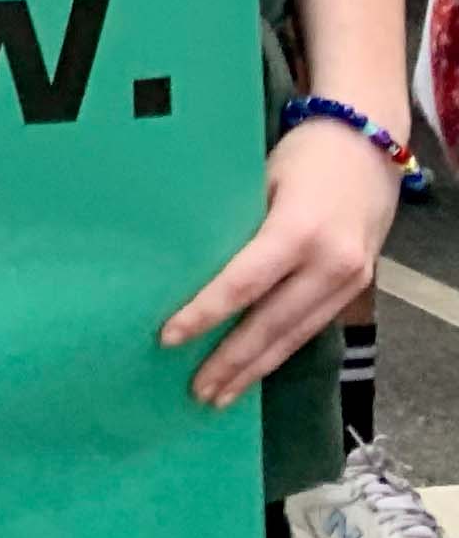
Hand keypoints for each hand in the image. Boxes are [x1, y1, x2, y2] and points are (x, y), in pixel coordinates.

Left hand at [163, 118, 399, 406]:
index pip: (243, 284)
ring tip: (221, 395)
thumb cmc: (303, 154)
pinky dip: (282, 349)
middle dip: (232, 362)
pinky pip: (313, 326)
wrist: (369, 143)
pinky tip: (257, 368)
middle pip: (272, 324)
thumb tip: (177, 259)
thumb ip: (230, 221)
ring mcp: (349, 278)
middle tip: (196, 392)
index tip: (169, 338)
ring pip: (296, 335)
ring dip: (257, 368)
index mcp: (298, 231)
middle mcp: (329, 263)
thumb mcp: (258, 177)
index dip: (205, 314)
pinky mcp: (358, 284)